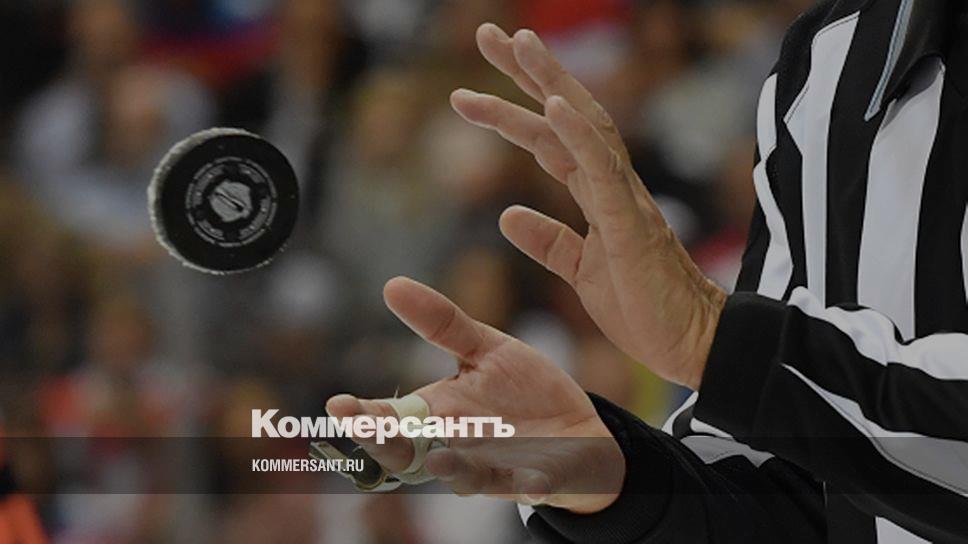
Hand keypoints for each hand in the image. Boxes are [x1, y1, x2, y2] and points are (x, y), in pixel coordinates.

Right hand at [327, 277, 625, 513]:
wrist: (577, 427)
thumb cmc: (524, 391)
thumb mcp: (487, 349)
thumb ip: (442, 324)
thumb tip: (392, 284)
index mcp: (439, 414)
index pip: (390, 416)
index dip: (363, 415)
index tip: (338, 405)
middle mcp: (456, 446)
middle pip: (410, 455)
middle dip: (387, 445)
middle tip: (368, 430)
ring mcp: (492, 468)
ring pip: (462, 477)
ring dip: (451, 470)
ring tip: (439, 458)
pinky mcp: (532, 481)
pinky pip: (523, 487)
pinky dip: (521, 485)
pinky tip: (526, 480)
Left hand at [450, 24, 726, 388]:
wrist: (690, 345)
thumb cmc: (645, 308)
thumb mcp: (581, 273)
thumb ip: (549, 242)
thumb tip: (507, 215)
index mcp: (598, 196)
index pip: (551, 140)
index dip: (513, 110)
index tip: (470, 91)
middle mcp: (612, 185)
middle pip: (567, 115)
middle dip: (527, 73)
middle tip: (487, 34)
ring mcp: (624, 200)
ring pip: (586, 127)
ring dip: (550, 83)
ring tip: (518, 44)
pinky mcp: (632, 225)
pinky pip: (604, 172)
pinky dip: (579, 135)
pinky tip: (552, 106)